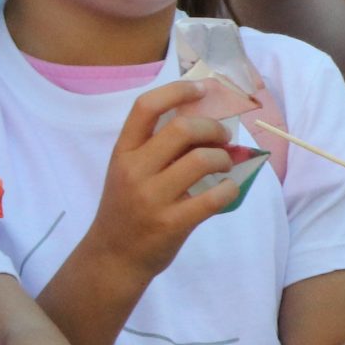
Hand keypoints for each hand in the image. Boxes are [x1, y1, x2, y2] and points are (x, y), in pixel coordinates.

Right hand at [86, 80, 239, 284]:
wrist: (114, 255)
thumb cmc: (126, 208)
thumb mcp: (128, 171)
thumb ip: (155, 148)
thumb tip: (204, 124)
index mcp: (123, 152)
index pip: (146, 107)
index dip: (177, 91)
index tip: (200, 88)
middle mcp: (134, 170)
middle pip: (181, 129)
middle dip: (212, 128)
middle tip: (223, 136)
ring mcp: (151, 197)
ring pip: (201, 160)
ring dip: (223, 157)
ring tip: (225, 163)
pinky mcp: (171, 223)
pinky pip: (213, 197)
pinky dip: (230, 188)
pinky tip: (228, 188)